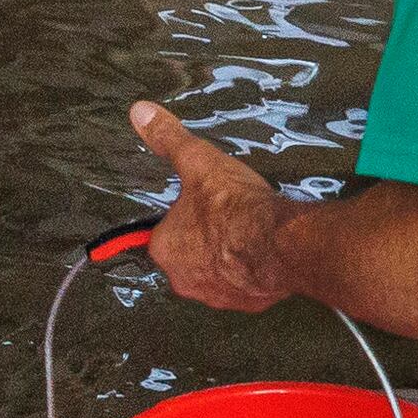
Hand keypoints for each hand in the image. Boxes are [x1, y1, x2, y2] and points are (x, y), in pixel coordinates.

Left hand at [130, 103, 292, 312]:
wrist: (277, 241)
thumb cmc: (232, 205)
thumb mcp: (197, 162)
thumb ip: (169, 139)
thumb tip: (141, 113)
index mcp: (165, 248)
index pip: (163, 234)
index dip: (182, 217)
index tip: (200, 206)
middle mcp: (185, 280)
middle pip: (188, 258)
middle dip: (204, 241)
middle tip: (226, 217)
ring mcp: (217, 296)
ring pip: (216, 275)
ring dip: (228, 259)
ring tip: (247, 231)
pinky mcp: (248, 304)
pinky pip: (244, 287)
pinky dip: (252, 273)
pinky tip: (264, 251)